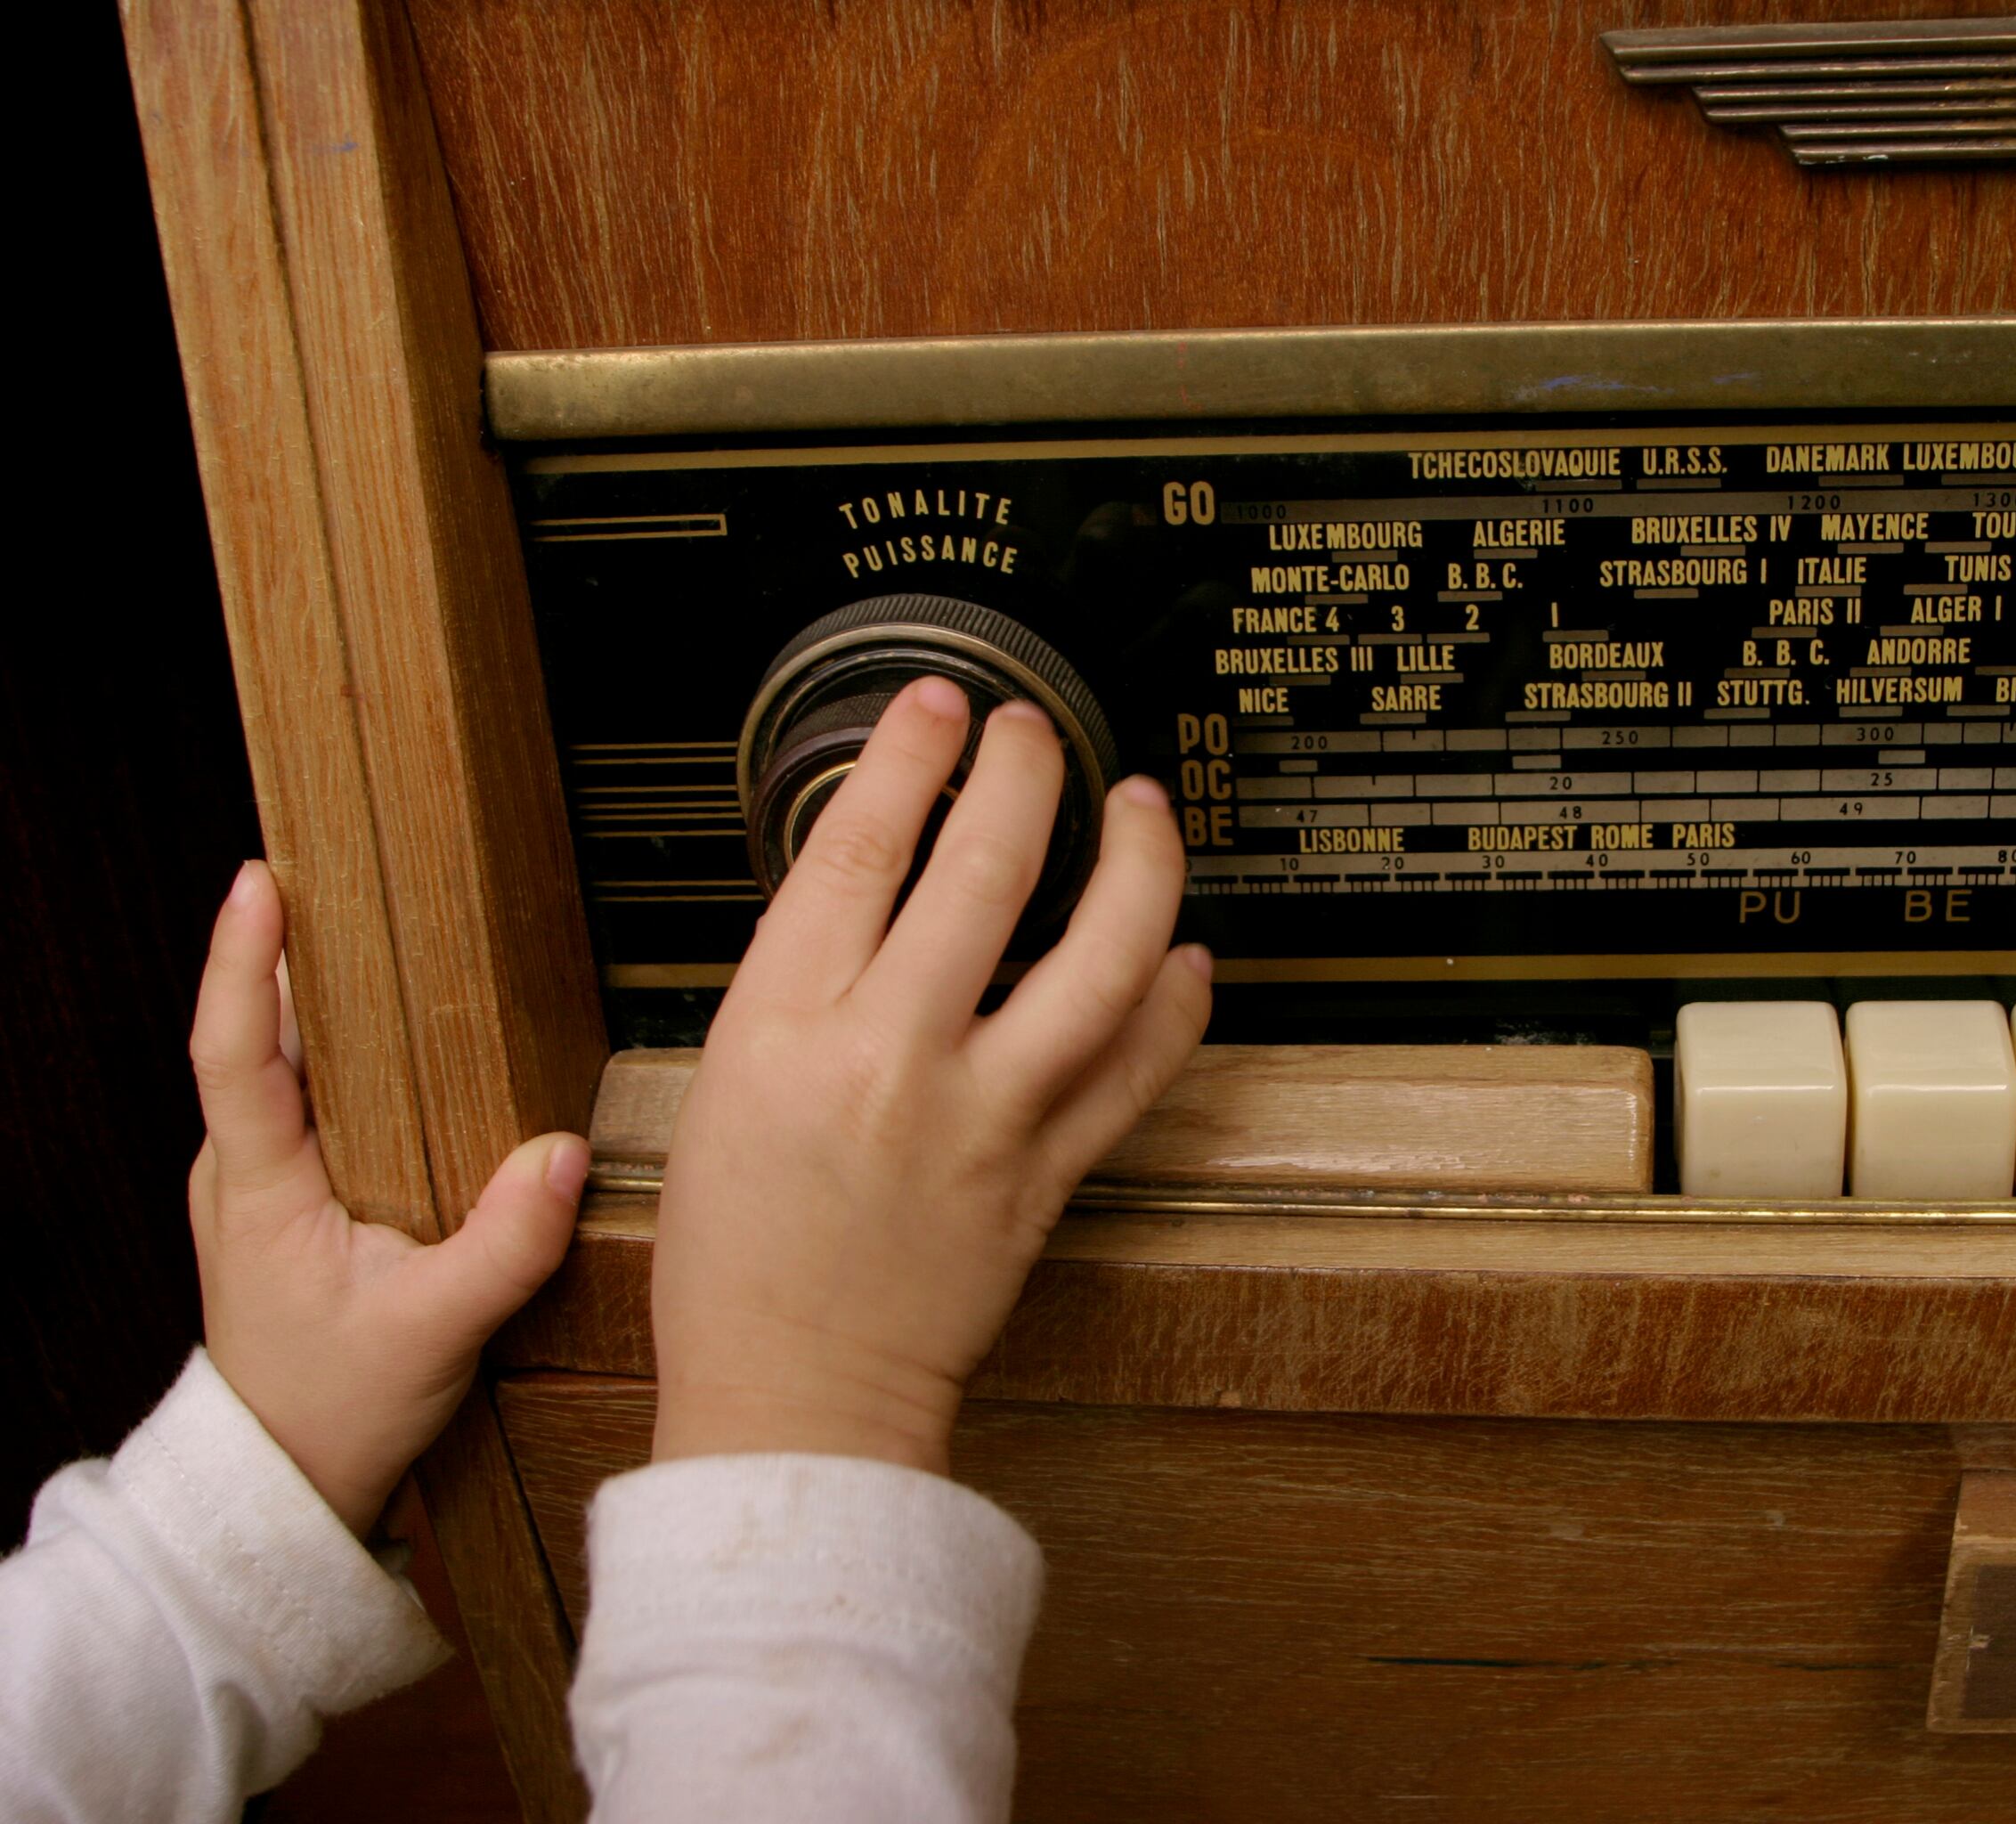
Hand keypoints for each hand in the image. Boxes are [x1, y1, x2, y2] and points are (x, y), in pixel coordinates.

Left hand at [188, 862, 588, 1534]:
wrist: (285, 1485)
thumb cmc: (336, 1413)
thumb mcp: (434, 1333)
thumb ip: (503, 1245)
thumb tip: (561, 1154)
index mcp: (256, 1189)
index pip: (233, 1052)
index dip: (244, 964)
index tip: (260, 884)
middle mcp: (241, 1175)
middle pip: (255, 1037)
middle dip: (292, 948)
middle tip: (339, 863)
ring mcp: (258, 1189)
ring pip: (281, 1069)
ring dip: (318, 998)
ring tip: (371, 923)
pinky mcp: (285, 1206)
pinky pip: (307, 1103)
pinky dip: (339, 1052)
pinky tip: (394, 1033)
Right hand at [651, 678, 1209, 1474]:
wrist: (797, 1393)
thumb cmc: (741, 1256)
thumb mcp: (726, 1084)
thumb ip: (805, 982)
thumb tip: (880, 884)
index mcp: (785, 1031)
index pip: (858, 851)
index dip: (909, 756)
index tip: (941, 707)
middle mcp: (892, 1061)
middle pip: (988, 871)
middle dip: (1024, 771)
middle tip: (1036, 732)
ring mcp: (985, 1117)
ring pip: (1101, 957)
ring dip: (1137, 862)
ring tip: (1139, 809)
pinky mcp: (1049, 1174)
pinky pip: (1141, 1065)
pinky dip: (1179, 998)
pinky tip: (1188, 950)